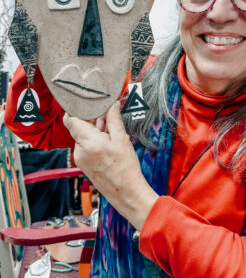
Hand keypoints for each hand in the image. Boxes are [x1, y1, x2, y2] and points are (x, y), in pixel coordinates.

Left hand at [63, 103, 157, 229]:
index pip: (71, 119)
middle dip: (93, 120)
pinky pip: (86, 146)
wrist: (125, 191)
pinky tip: (109, 143)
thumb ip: (114, 119)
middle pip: (79, 127)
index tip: (86, 102)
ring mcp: (79, 158)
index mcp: (88, 142)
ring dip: (95, 131)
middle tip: (108, 115)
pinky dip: (95, 141)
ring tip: (112, 132)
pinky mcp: (83, 163)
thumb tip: (112, 104)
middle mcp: (79, 150)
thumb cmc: (126, 168)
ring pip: (83, 136)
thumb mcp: (122, 139)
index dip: (76, 109)